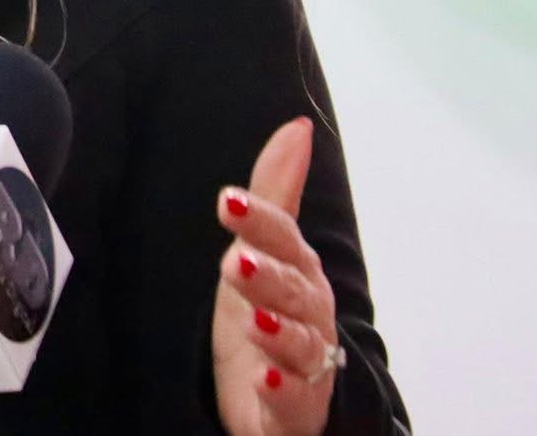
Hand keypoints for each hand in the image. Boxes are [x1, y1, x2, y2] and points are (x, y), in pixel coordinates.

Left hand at [210, 117, 341, 435]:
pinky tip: (265, 379)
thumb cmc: (269, 311)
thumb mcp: (262, 249)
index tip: (228, 200)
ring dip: (279, 332)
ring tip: (255, 320)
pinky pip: (294, 400)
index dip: (259, 219)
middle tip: (234, 261)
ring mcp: (304, 363)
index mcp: (298, 271)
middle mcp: (308, 315)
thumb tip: (298, 127)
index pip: (283, 239)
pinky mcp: (294, 408)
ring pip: (300, 344)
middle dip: (268, 276)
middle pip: (294, 291)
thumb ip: (276, 191)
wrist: (276, 394)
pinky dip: (282, 391)